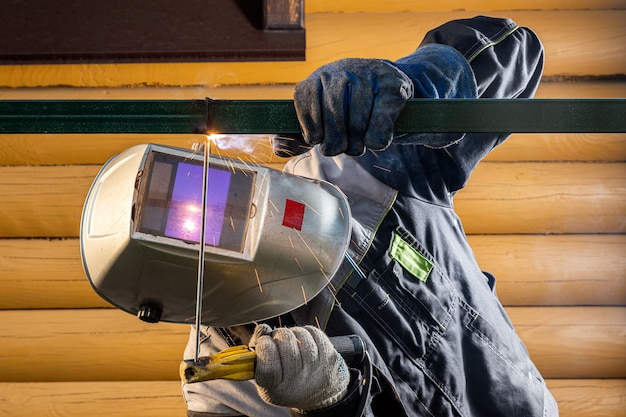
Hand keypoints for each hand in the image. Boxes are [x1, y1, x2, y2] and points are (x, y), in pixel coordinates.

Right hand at [249, 324, 349, 410]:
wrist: (319, 394)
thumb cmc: (285, 381)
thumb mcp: (265, 376)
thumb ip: (257, 353)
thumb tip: (262, 328)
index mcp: (275, 390)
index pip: (269, 365)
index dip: (264, 347)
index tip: (263, 342)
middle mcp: (297, 384)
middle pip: (285, 343)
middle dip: (278, 335)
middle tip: (278, 340)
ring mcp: (316, 372)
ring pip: (300, 334)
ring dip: (293, 332)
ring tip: (292, 341)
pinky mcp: (330, 359)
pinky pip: (315, 333)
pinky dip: (306, 331)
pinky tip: (304, 341)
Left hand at [290, 58, 413, 155]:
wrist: (395, 83)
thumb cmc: (352, 108)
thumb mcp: (325, 114)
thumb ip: (301, 133)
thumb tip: (278, 146)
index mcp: (319, 77)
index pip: (304, 102)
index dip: (311, 130)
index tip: (318, 138)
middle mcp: (342, 70)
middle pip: (332, 119)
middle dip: (335, 143)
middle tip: (341, 147)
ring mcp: (369, 76)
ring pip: (356, 127)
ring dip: (357, 145)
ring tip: (358, 143)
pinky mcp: (394, 88)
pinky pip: (379, 128)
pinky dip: (376, 142)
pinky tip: (375, 138)